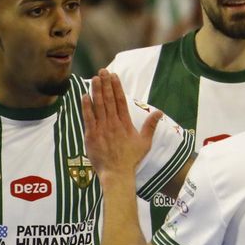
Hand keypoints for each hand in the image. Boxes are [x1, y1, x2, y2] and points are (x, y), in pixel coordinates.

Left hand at [81, 69, 159, 183]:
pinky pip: (88, 118)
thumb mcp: (145, 142)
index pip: (121, 101)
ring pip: (98, 106)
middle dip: (105, 84)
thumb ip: (150, 126)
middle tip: (102, 71)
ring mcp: (102, 129)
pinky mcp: (91, 136)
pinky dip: (86, 107)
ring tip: (95, 78)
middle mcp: (113, 123)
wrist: (117, 174)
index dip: (117, 87)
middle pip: (109, 100)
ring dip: (96, 91)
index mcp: (125, 123)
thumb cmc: (131, 159)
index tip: (114, 76)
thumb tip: (159, 112)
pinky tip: (84, 96)